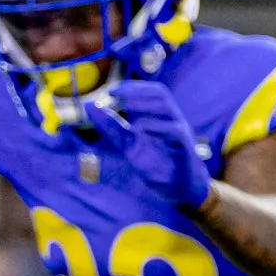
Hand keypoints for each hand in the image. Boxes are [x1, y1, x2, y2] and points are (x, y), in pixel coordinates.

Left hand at [93, 79, 211, 212]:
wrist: (178, 187)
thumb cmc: (155, 163)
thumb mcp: (127, 144)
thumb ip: (110, 127)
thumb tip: (89, 106)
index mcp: (159, 116)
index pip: (151, 92)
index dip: (132, 87)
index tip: (111, 91)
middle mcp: (172, 119)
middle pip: (161, 95)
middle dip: (137, 92)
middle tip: (115, 95)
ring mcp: (181, 132)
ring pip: (168, 108)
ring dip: (144, 105)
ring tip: (123, 109)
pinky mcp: (186, 147)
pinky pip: (175, 131)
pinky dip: (157, 127)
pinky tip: (138, 129)